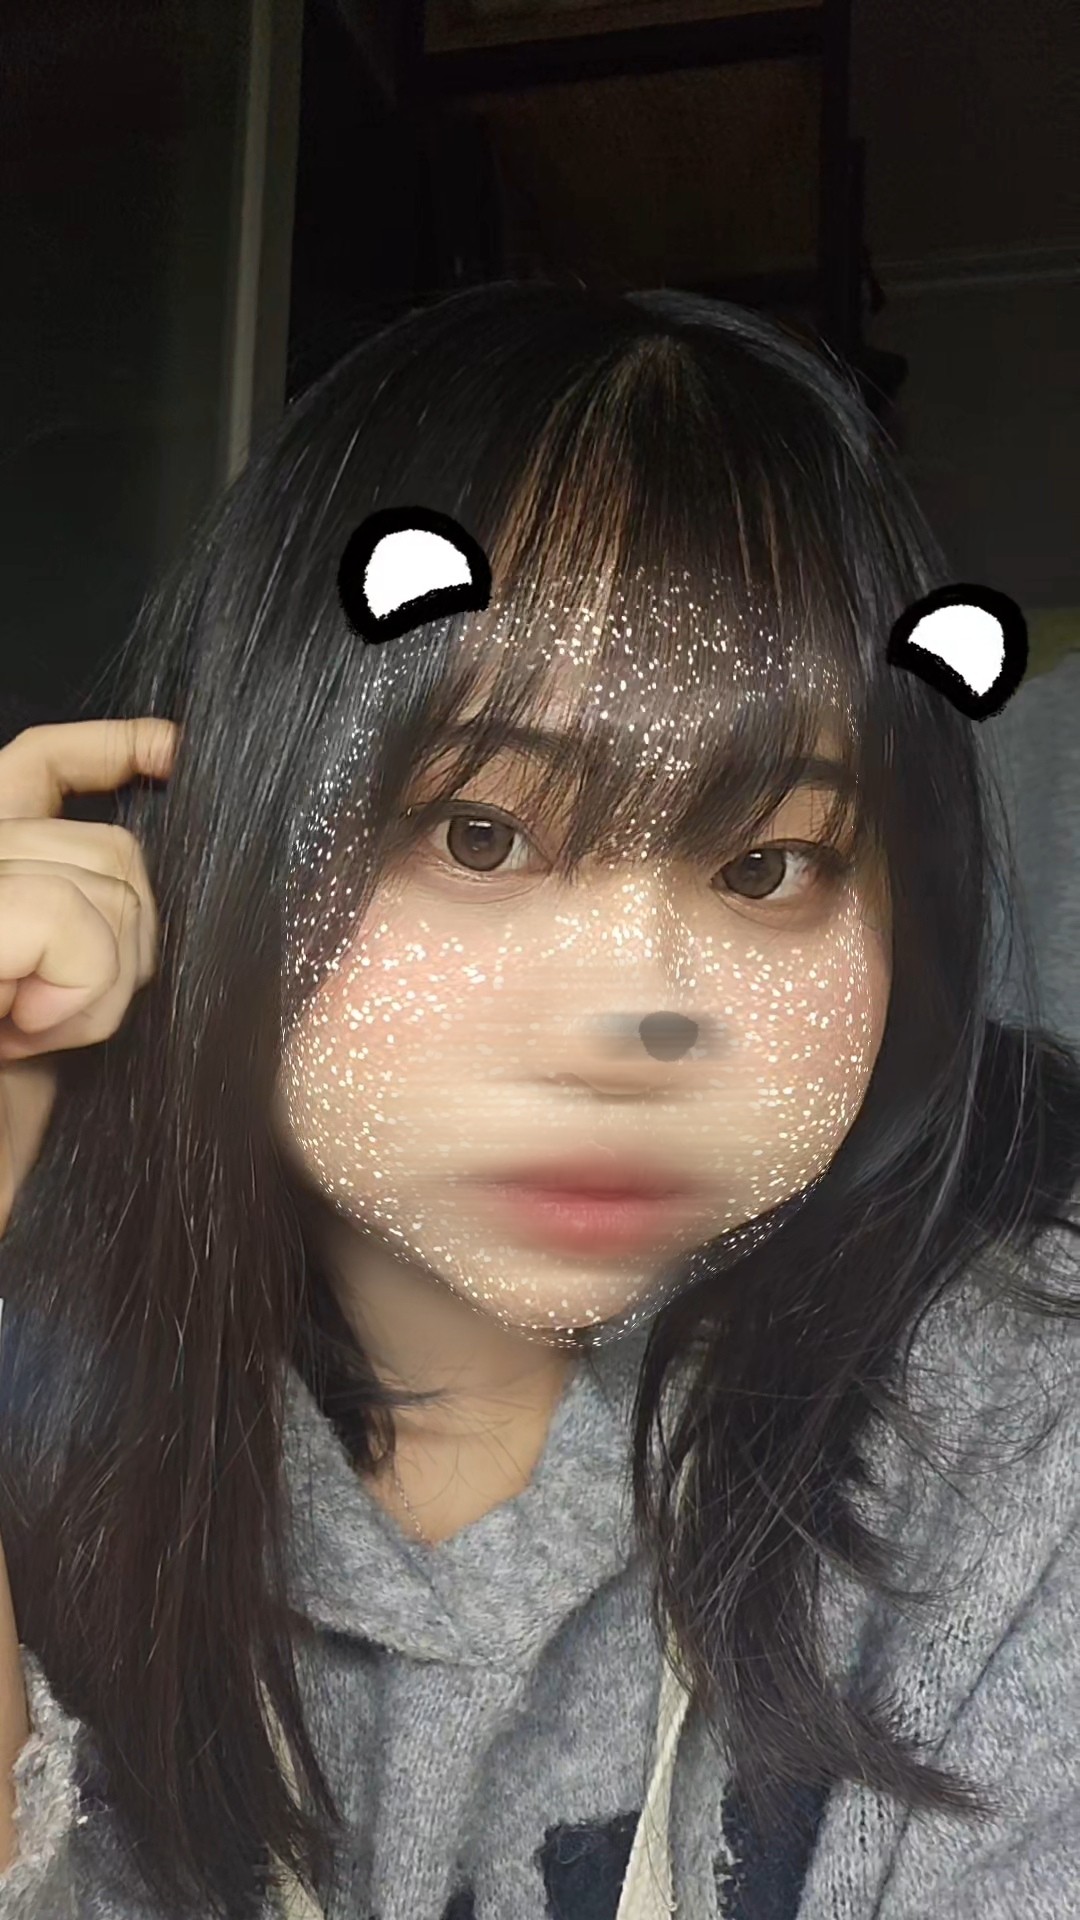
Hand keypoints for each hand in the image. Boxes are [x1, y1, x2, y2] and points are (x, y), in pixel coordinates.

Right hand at [0, 718, 176, 1234]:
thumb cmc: (8, 1126)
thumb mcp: (65, 1012)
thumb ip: (91, 926)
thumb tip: (166, 850)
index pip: (34, 766)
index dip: (110, 747)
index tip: (174, 753)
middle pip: (108, 842)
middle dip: (130, 940)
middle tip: (60, 1026)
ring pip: (102, 879)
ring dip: (101, 983)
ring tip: (29, 1044)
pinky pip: (63, 917)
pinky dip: (75, 988)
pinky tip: (22, 1041)